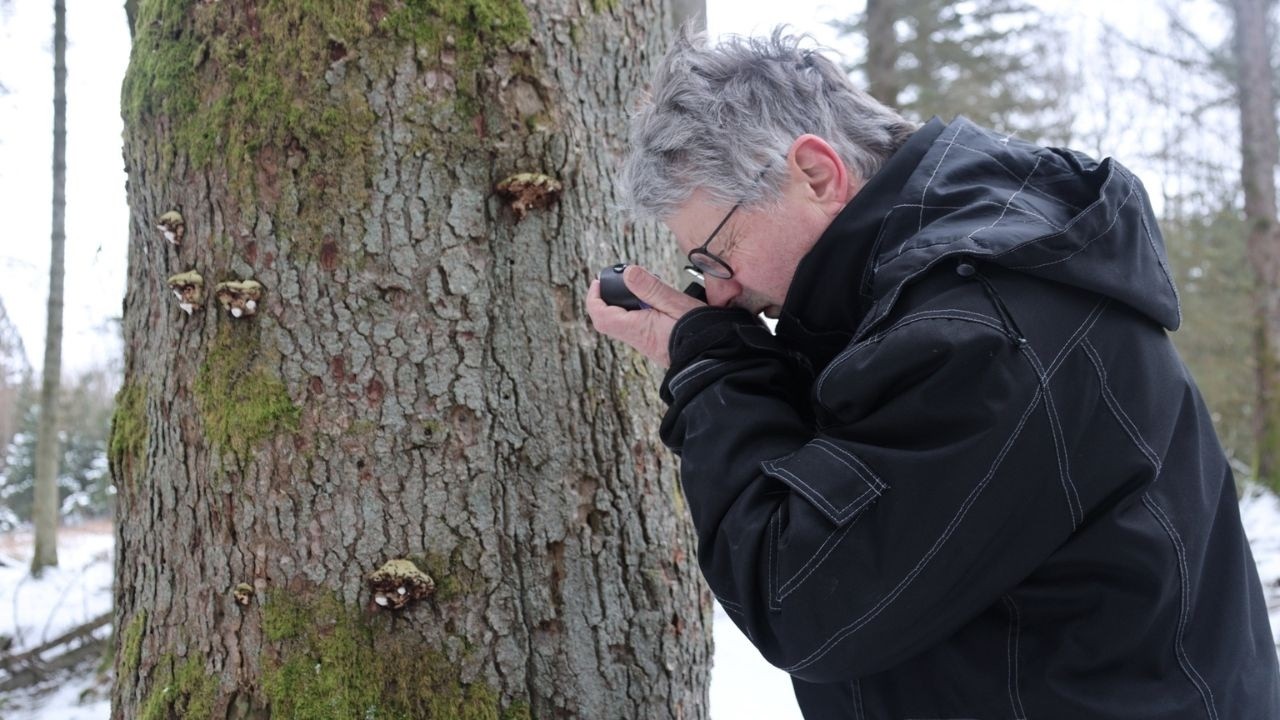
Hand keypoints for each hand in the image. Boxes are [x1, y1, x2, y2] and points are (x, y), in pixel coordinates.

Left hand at [586, 265, 704, 366]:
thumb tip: (627, 273)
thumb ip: (650, 288)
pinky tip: (653, 303)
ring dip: (624, 305)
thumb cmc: (699, 332)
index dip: (594, 298)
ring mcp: (646, 343)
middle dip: (607, 300)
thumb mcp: (676, 303)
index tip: (598, 282)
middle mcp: (637, 339)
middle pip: (608, 320)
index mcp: (637, 329)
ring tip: (639, 289)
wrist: (714, 357)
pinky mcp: (655, 344)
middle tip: (616, 282)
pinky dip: (637, 312)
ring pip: (622, 324)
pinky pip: (636, 327)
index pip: (601, 315)